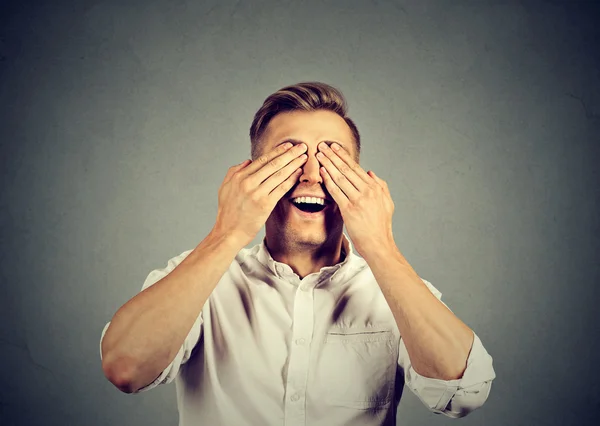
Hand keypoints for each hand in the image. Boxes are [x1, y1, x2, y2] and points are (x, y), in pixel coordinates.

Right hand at [212, 142, 307, 245]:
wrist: (228, 232)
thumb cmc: (227, 211)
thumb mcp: (225, 187)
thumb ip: (234, 172)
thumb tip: (248, 161)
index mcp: (239, 177)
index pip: (262, 160)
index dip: (277, 151)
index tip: (288, 145)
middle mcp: (248, 183)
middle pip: (273, 164)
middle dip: (289, 153)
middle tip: (302, 146)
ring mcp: (257, 193)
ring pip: (279, 174)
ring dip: (294, 164)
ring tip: (304, 157)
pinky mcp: (265, 204)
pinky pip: (281, 188)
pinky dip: (292, 179)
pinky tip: (299, 173)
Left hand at [317, 142, 394, 256]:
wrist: (379, 245)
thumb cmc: (381, 226)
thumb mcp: (387, 203)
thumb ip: (380, 186)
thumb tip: (369, 172)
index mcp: (375, 188)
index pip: (356, 168)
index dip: (344, 156)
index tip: (334, 147)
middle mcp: (367, 192)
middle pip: (346, 170)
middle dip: (333, 156)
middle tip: (322, 146)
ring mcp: (358, 200)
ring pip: (340, 178)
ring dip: (328, 164)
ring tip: (319, 155)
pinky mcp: (349, 210)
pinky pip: (336, 192)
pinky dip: (328, 180)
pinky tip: (321, 172)